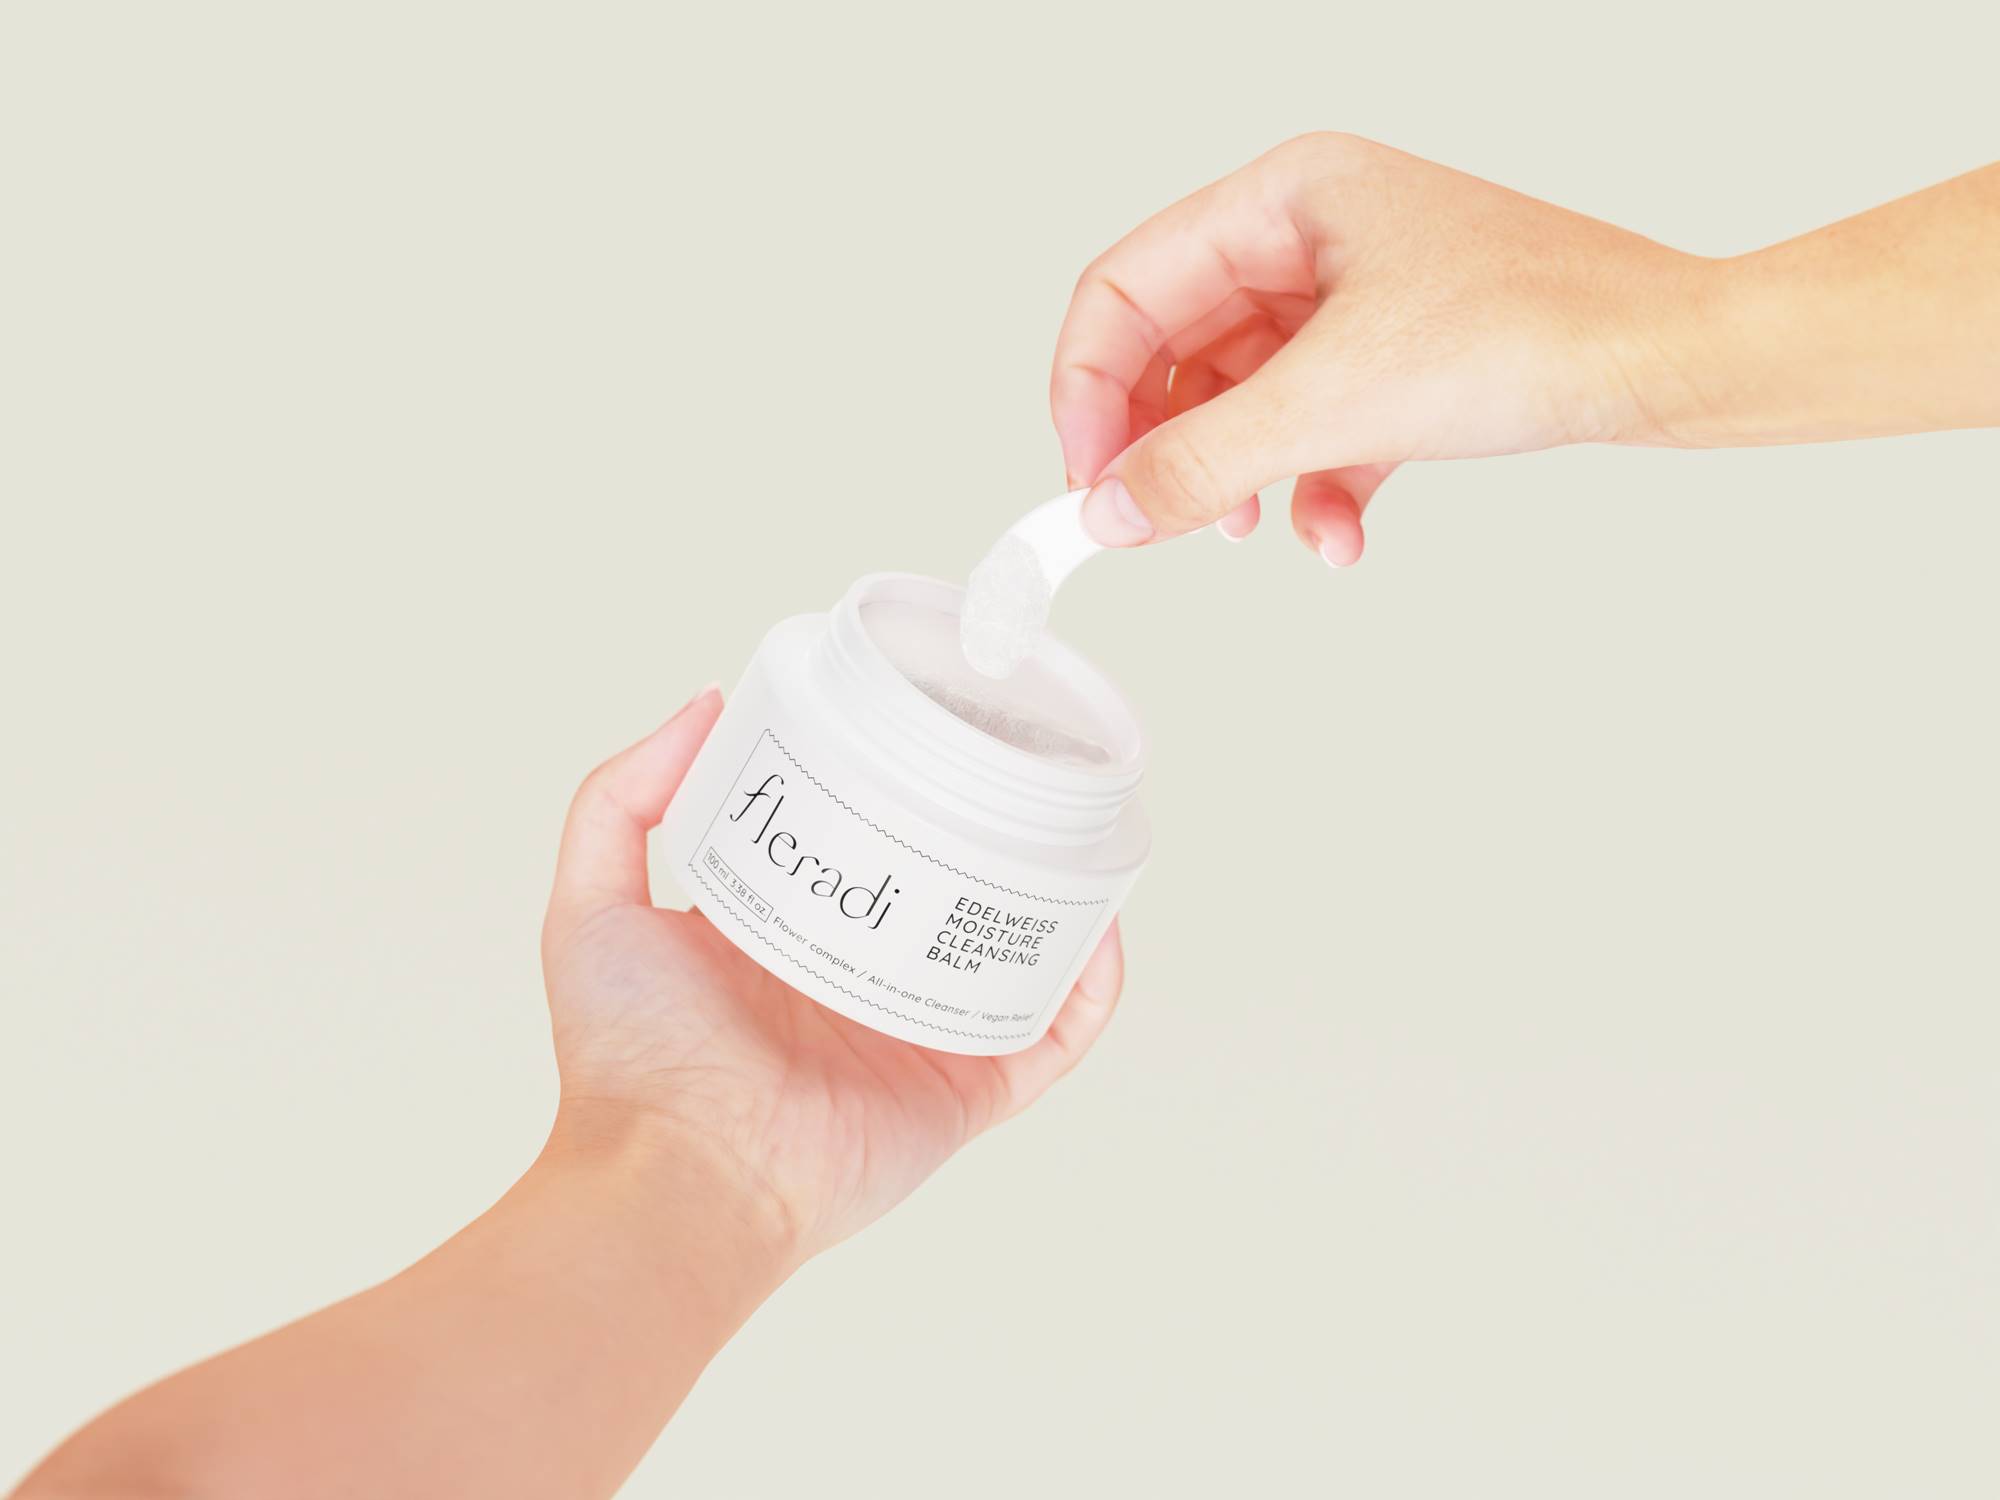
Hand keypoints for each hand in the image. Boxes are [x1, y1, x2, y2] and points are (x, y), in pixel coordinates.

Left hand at [540, 686, 1126, 1262]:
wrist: (676, 1174)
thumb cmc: (627, 1060)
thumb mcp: (593, 903)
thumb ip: (622, 798)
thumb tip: (707, 704)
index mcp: (787, 942)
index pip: (854, 855)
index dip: (887, 796)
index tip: (918, 735)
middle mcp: (858, 987)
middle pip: (942, 896)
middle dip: (982, 837)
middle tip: (1010, 772)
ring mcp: (917, 1040)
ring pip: (1008, 957)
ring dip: (1052, 902)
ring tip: (1074, 834)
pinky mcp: (964, 1094)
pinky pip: (1050, 1035)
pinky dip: (1089, 984)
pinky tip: (1097, 925)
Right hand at [1051, 132, 1695, 563]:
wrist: (1669, 361)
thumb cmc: (1540, 326)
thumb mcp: (1336, 403)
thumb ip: (1202, 461)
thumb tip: (1109, 510)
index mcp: (1285, 199)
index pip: (1126, 288)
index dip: (1087, 389)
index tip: (1085, 479)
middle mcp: (1312, 238)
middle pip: (1176, 350)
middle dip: (1165, 445)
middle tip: (1147, 520)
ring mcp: (1356, 298)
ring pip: (1242, 398)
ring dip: (1236, 476)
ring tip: (1243, 529)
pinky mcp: (1399, 359)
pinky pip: (1313, 427)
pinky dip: (1313, 488)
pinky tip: (1338, 536)